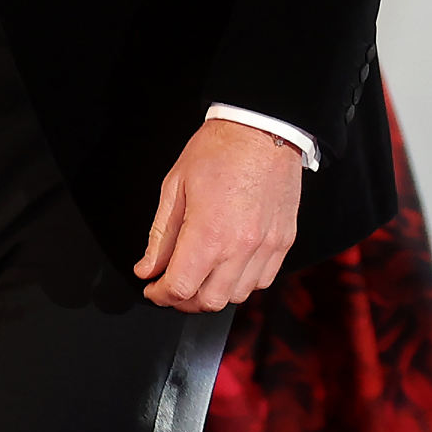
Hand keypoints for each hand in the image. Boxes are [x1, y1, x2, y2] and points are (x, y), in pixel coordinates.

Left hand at [135, 117, 301, 310]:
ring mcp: (267, 248)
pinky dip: (240, 283)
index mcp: (209, 232)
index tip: (151, 287)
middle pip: (209, 301)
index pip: (181, 287)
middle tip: (169, 283)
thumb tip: (147, 269)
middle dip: (183, 299)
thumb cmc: (216, 151)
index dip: (160, 294)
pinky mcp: (283, 243)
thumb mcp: (174, 186)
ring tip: (197, 274)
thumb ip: (160, 235)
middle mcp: (241, 248)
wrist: (262, 131)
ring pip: (236, 296)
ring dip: (212, 293)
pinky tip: (226, 266)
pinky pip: (261, 281)